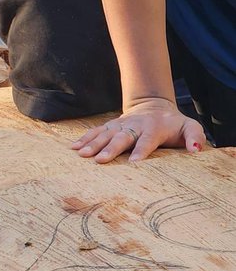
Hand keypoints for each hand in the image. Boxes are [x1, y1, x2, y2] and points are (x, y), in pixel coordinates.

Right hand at [72, 96, 205, 162]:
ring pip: (105, 134)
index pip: (147, 140)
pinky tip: (73, 147)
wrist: (153, 107)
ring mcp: (121, 124)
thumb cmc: (174, 124)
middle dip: (110, 149)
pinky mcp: (111, 126)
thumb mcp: (190, 127)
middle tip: (100, 161)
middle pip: (122, 137)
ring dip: (93, 144)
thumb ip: (195, 136)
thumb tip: (196, 150)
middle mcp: (134, 125)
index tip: (133, 163)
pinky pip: (96, 132)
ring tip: (82, 155)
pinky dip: (84, 138)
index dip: (141, 150)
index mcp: (154, 127)